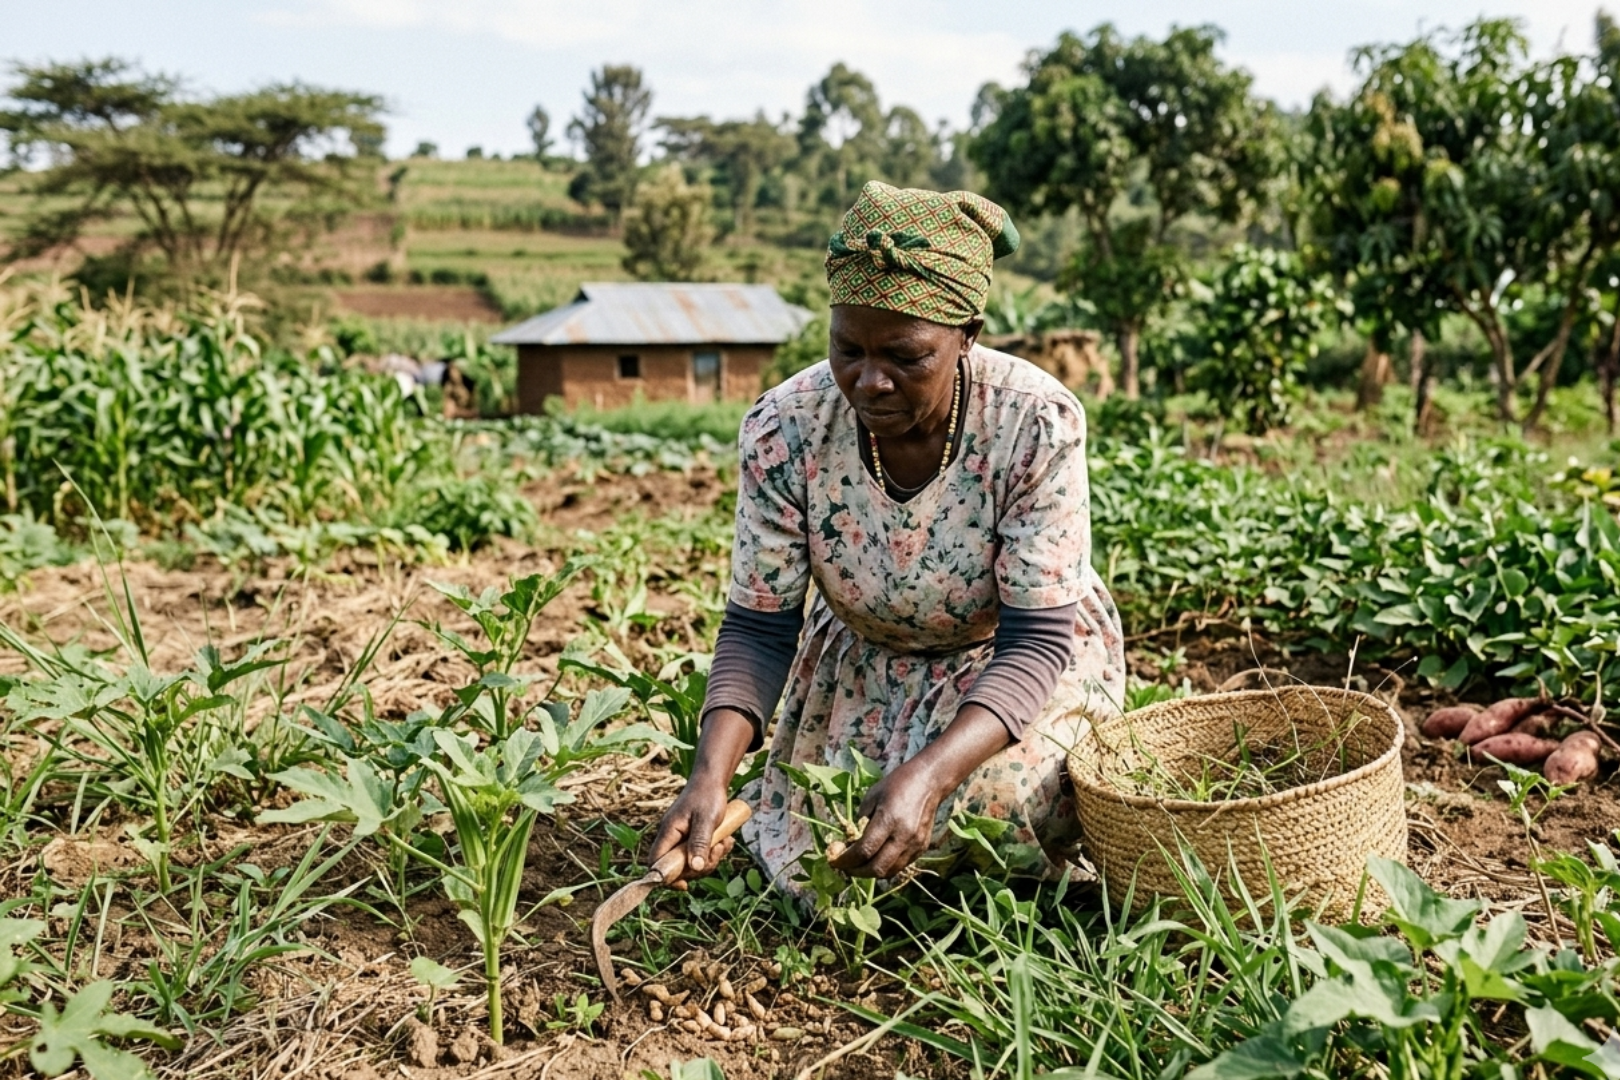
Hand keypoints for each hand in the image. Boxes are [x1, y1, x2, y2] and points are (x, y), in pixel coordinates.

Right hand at [647, 778, 735, 887]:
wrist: (712, 780)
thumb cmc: (708, 796)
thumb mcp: (706, 820)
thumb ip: (700, 842)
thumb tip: (695, 868)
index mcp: (668, 832)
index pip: (656, 862)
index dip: (666, 877)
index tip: (685, 885)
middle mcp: (671, 837)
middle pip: (677, 867)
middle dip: (699, 867)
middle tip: (717, 852)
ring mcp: (681, 838)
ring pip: (691, 862)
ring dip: (710, 859)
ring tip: (725, 842)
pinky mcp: (691, 837)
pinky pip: (700, 854)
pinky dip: (714, 852)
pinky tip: (726, 841)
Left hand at [828, 758, 945, 878]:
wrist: (929, 782)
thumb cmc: (897, 785)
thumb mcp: (872, 797)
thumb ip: (860, 822)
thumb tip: (849, 843)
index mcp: (888, 819)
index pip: (864, 850)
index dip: (846, 860)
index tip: (834, 861)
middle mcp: (903, 836)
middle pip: (877, 868)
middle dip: (856, 872)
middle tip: (844, 867)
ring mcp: (915, 844)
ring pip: (889, 872)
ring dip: (870, 872)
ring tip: (858, 865)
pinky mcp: (922, 848)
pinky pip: (900, 866)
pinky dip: (885, 867)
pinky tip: (876, 858)